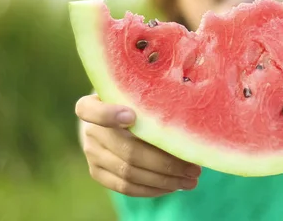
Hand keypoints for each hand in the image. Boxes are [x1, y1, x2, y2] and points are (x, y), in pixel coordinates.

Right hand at [75, 94, 201, 196]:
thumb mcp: (139, 93)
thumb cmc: (136, 100)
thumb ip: (152, 99)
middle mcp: (89, 130)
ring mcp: (91, 153)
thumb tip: (190, 113)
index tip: (132, 117)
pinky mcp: (97, 172)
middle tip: (194, 168)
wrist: (111, 117)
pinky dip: (152, 189)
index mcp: (95, 103)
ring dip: (164, 180)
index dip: (108, 115)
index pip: (88, 110)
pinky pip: (125, 187)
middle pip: (127, 151)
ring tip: (190, 181)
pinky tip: (172, 186)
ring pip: (129, 173)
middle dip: (165, 163)